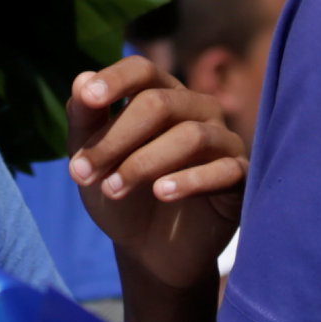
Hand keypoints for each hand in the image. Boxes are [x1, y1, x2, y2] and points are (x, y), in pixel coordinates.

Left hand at [66, 56, 246, 291]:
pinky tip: (161, 193)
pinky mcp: (240, 176)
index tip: (88, 97)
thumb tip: (82, 78)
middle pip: (159, 103)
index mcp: (162, 95)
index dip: (116, 80)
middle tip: (80, 173)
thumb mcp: (92, 161)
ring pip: (191, 136)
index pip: (143, 70)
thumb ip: (85, 120)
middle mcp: (197, 109)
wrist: (149, 250)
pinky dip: (190, 180)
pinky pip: (224, 170)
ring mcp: (223, 140)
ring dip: (143, 163)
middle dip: (116, 138)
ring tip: (112, 189)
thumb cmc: (122, 195)